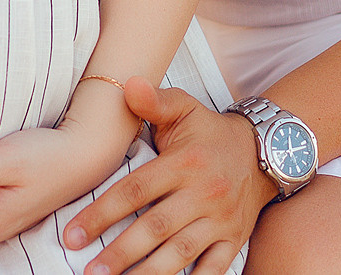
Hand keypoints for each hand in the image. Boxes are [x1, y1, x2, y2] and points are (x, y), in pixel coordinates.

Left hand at [61, 78, 275, 274]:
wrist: (266, 151)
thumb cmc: (211, 133)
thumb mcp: (185, 109)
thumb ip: (154, 101)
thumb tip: (127, 84)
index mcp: (184, 163)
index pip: (135, 190)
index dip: (101, 214)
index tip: (73, 235)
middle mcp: (203, 193)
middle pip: (154, 229)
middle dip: (119, 253)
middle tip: (89, 271)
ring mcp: (220, 221)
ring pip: (180, 254)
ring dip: (147, 273)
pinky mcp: (233, 240)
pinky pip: (213, 269)